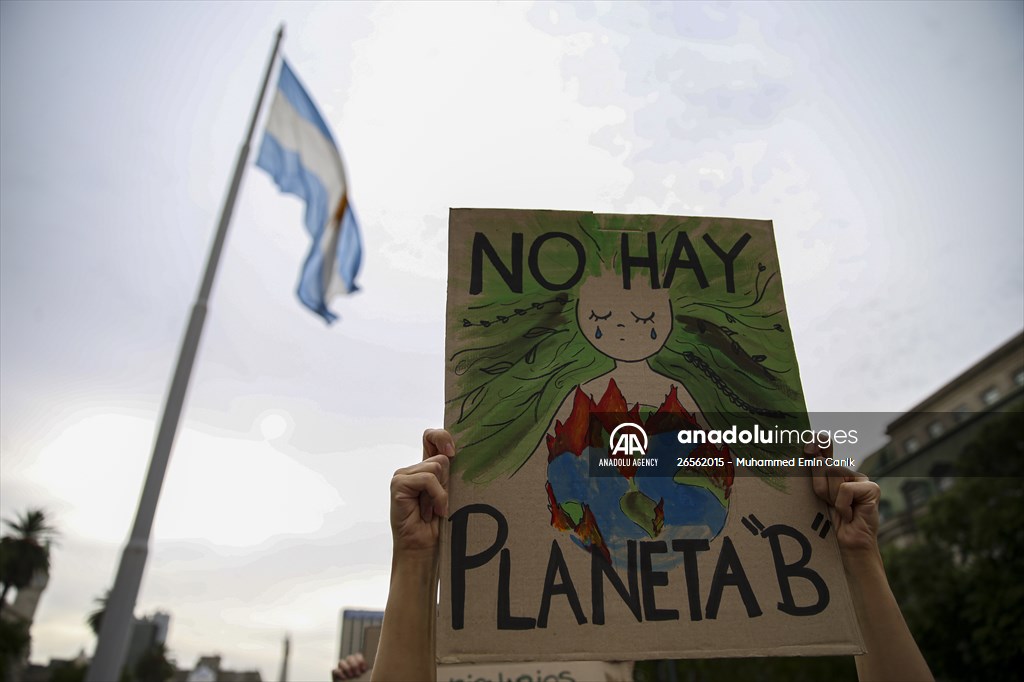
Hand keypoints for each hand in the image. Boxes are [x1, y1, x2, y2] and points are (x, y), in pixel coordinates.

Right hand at [331, 653, 367, 680]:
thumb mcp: (367, 677)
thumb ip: (369, 672)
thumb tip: (374, 670)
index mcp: (357, 663)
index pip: (357, 655)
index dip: (360, 660)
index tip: (364, 670)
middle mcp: (349, 665)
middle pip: (349, 657)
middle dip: (354, 665)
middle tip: (358, 674)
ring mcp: (341, 670)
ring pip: (341, 662)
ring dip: (347, 668)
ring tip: (351, 676)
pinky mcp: (335, 676)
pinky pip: (334, 670)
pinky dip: (339, 673)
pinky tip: (344, 678)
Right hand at [389, 429, 454, 557]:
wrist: (423, 549)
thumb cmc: (437, 525)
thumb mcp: (448, 493)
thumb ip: (447, 472)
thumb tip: (451, 452)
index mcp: (424, 469)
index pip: (430, 437)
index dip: (442, 437)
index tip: (453, 452)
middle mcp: (412, 470)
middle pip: (440, 457)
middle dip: (446, 482)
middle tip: (439, 504)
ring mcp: (403, 476)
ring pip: (435, 467)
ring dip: (441, 493)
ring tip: (434, 510)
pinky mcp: (398, 484)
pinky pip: (427, 478)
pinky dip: (436, 496)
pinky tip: (433, 512)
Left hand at [808, 442, 880, 555]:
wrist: (845, 545)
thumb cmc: (827, 522)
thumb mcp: (816, 494)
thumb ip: (815, 471)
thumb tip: (813, 451)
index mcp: (831, 472)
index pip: (824, 447)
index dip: (817, 442)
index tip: (809, 446)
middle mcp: (846, 472)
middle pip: (824, 464)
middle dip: (820, 486)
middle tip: (828, 504)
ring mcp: (861, 479)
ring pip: (833, 473)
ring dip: (830, 496)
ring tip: (839, 510)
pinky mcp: (872, 489)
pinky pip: (845, 489)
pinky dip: (842, 505)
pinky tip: (849, 515)